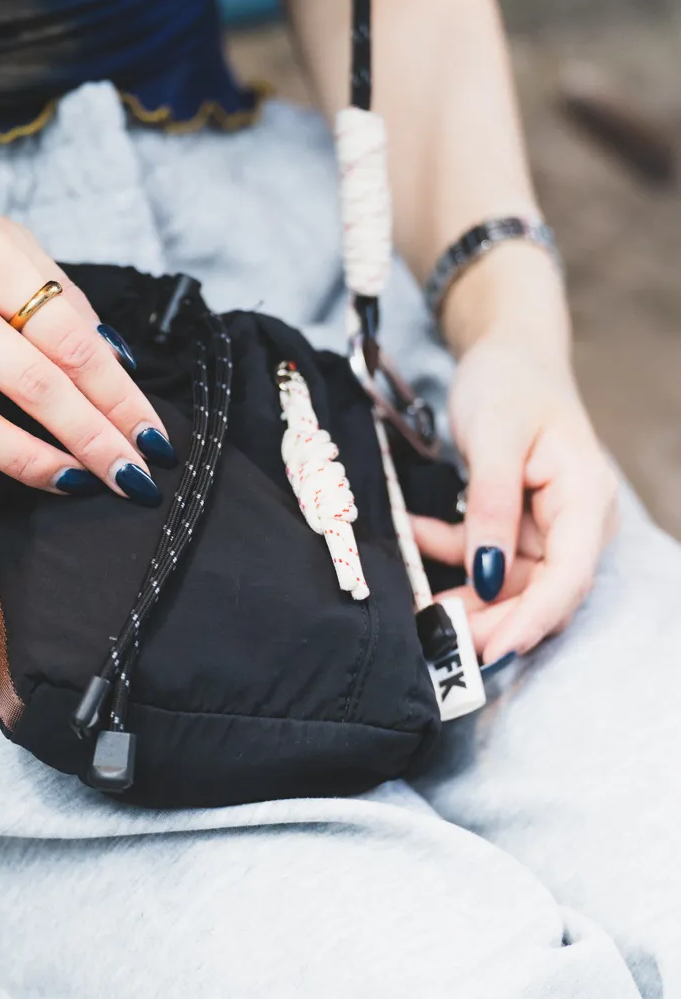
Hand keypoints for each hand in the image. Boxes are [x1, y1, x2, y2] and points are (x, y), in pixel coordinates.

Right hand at [0, 132, 173, 511]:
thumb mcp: (3, 235)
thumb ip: (60, 294)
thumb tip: (115, 359)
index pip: (70, 339)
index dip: (119, 394)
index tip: (152, 434)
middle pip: (34, 386)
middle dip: (95, 440)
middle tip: (134, 476)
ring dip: (33, 466)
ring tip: (77, 484)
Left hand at [410, 333, 617, 663]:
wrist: (507, 351)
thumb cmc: (509, 381)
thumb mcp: (493, 437)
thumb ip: (492, 506)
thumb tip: (486, 576)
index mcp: (584, 495)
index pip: (570, 575)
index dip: (532, 617)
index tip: (490, 647)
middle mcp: (577, 519)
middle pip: (542, 589)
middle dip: (493, 618)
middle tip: (439, 636)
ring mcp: (550, 523)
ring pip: (511, 582)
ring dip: (466, 593)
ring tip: (419, 600)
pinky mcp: (522, 522)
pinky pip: (488, 555)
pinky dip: (454, 553)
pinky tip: (415, 537)